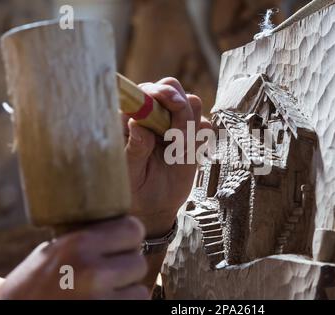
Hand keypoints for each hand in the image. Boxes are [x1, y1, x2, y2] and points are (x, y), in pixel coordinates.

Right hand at [0, 217, 147, 299]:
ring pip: (139, 290)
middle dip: (126, 269)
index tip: (122, 246)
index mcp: (78, 244)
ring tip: (102, 293)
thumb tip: (130, 230)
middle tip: (107, 275)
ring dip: (126, 292)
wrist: (11, 313)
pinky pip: (135, 307)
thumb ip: (89, 239)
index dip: (130, 239)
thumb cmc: (34, 285)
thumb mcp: (55, 250)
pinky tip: (103, 303)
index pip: (133, 228)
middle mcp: (91, 270)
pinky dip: (123, 305)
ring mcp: (99, 299)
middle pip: (138, 261)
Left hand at [123, 77, 210, 237]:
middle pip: (171, 87)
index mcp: (131, 116)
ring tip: (177, 150)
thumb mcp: (128, 173)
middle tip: (176, 130)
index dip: (155, 92)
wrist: (153, 206)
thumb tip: (136, 123)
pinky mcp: (193, 135)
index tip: (161, 101)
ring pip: (191, 103)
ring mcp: (175, 123)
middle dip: (177, 103)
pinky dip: (200, 137)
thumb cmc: (133, 189)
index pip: (144, 91)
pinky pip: (205, 125)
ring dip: (188, 123)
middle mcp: (154, 114)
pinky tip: (185, 156)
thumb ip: (133, 148)